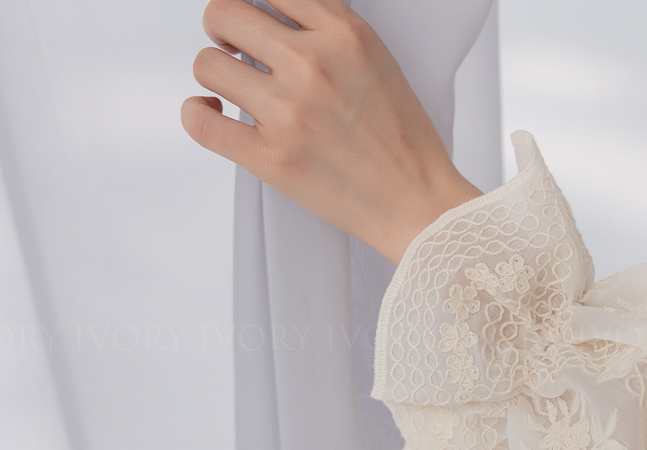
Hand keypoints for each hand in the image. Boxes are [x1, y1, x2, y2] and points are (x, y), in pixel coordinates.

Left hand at [181, 0, 481, 264]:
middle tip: (234, 50)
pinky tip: (213, 114)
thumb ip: (330, 33)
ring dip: (216, 76)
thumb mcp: (380, 63)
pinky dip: (197, 114)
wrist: (419, 202)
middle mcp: (313, 64)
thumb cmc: (405, 143)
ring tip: (236, 92)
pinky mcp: (269, 157)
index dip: (255, 6)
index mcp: (345, 34)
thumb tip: (276, 21)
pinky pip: (198, 121)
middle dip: (223, 30)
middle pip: (224, 14)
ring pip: (206, 65)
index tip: (254, 24)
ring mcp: (288, 111)